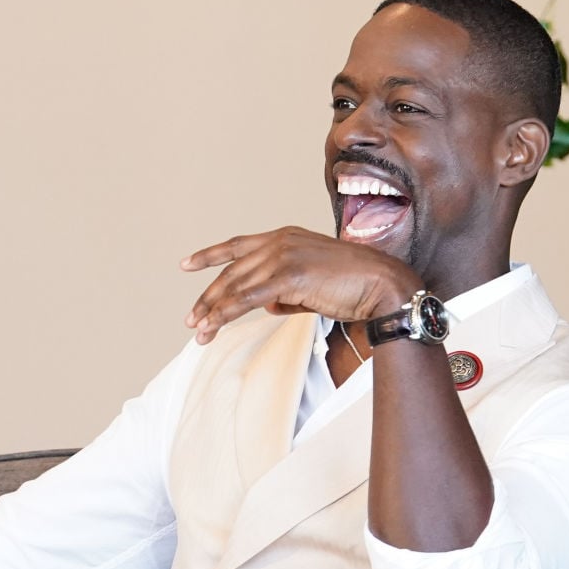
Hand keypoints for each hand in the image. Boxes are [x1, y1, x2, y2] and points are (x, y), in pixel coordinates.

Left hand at [181, 226, 421, 343]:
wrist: (381, 284)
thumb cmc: (355, 286)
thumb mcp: (312, 286)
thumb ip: (287, 293)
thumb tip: (267, 306)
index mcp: (285, 237)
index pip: (238, 245)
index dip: (210, 255)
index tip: (187, 264)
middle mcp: (280, 241)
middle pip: (231, 270)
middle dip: (209, 297)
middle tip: (192, 319)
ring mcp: (283, 256)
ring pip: (235, 286)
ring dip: (213, 311)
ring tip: (198, 332)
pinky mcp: (288, 276)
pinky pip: (246, 298)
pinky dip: (225, 314)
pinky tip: (213, 326)